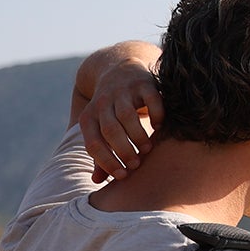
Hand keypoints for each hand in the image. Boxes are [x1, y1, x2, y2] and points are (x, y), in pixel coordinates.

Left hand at [79, 55, 163, 182]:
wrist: (119, 70)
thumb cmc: (112, 109)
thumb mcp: (101, 128)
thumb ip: (102, 152)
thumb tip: (98, 180)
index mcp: (89, 117)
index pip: (94, 144)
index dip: (107, 162)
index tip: (122, 176)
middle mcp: (102, 103)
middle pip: (111, 131)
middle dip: (124, 151)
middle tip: (136, 164)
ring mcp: (123, 91)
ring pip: (127, 116)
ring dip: (138, 136)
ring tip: (147, 149)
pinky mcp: (143, 83)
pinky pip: (150, 100)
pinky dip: (156, 115)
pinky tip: (159, 127)